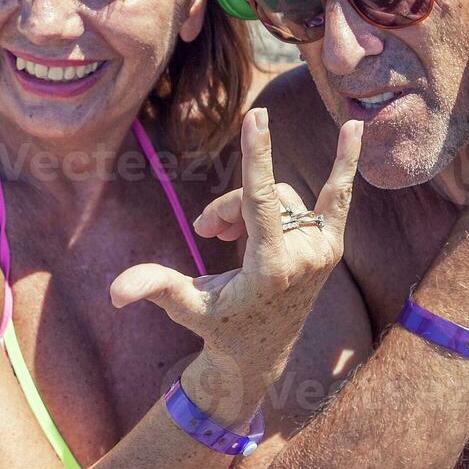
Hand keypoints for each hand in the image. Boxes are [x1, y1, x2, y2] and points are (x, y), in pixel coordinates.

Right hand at [111, 110, 361, 378]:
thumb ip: (155, 288)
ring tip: (226, 234)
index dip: (257, 156)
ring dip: (250, 207)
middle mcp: (305, 257)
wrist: (260, 352)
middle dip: (228, 208)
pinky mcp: (330, 244)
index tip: (258, 115)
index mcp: (272, 270)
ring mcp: (323, 250)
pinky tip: (354, 127)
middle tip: (205, 230)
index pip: (263, 201)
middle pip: (263, 198)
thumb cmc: (218, 326)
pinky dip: (345, 163)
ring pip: (282, 197)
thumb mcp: (185, 307)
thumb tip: (115, 292)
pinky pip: (338, 197)